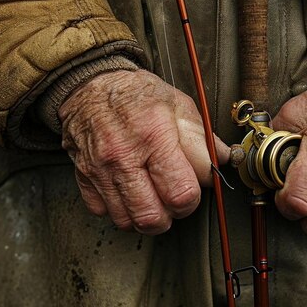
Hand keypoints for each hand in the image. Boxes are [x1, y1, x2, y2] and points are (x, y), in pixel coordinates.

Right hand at [59, 70, 229, 234]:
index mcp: (153, 136)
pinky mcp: (83, 177)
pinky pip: (103, 212)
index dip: (192, 199)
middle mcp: (123, 156)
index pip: (180, 194)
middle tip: (173, 199)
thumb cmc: (136, 94)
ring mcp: (100, 169)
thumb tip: (223, 160)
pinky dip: (119, 209)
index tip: (193, 190)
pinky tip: (129, 192)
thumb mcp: (178, 105)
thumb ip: (202, 138)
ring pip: (127, 221)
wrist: (91, 84)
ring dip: (145, 216)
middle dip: (170, 215)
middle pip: (152, 217)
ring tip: (153, 196)